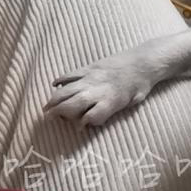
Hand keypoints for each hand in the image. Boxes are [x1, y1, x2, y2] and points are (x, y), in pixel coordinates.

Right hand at [43, 51, 158, 126]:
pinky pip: (72, 74)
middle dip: (59, 112)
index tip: (79, 129)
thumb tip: (95, 120)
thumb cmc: (140, 85)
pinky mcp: (91, 67)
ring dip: (55, 98)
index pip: (92, 116)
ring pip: (69, 88)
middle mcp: (98, 89)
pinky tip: (54, 85)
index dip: (83, 124)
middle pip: (74, 102)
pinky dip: (62, 79)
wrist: (144, 61)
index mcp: (111, 100)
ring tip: (45, 107)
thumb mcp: (132, 103)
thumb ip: (113, 111)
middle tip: (47, 119)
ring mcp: (92, 76)